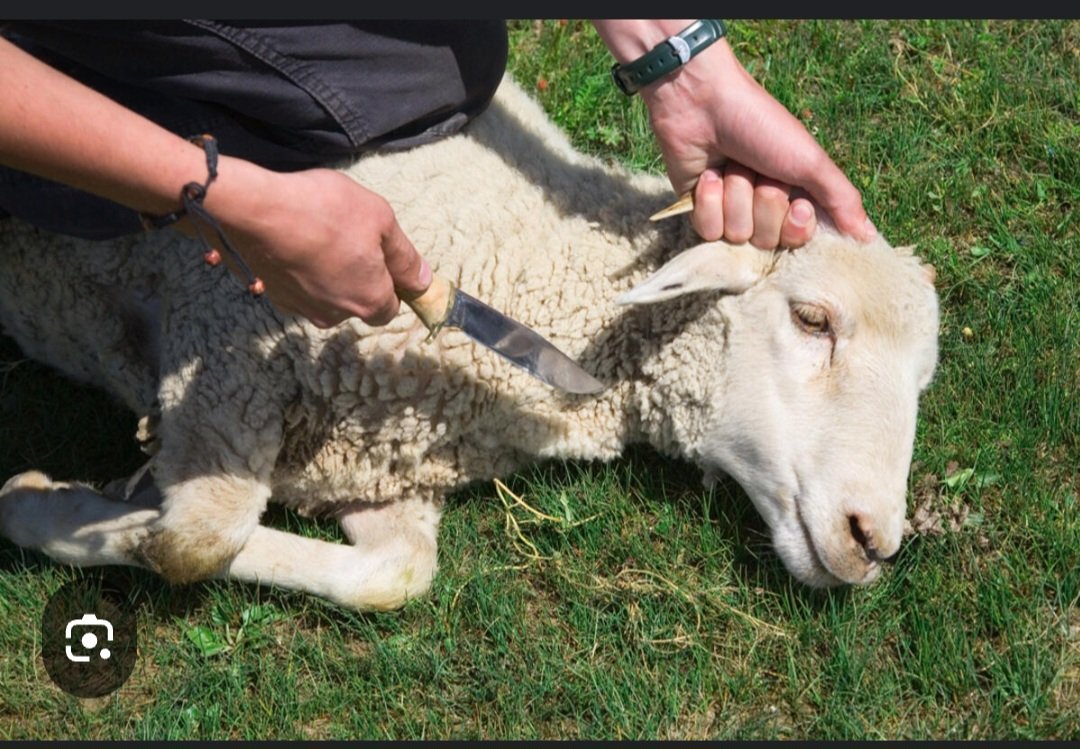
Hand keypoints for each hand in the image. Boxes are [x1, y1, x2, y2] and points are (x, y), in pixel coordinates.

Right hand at [200, 162, 430, 328]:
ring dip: (328, 273)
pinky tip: (296, 241)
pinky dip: (301, 270)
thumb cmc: (326, 210)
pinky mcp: (274, 295)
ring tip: (320, 236)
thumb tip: (424, 282)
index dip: (390, 282)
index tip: (382, 256)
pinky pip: (298, 287)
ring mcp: (302, 308)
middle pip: (357, 302)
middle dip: (358, 277)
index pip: (390, 307)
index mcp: (369, 301)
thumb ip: (405, 256)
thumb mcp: (380, 220)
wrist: (258, 210)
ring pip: (326, 295)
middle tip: (349, 237)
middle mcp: (336, 314)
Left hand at [640, 36, 874, 248]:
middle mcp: (763, 212)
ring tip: (731, 167)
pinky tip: (708, 176)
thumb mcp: (811, 161)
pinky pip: (709, 232)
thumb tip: (868, 238)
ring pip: (736, 236)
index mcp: (794, 199)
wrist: (704, 104)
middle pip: (767, 241)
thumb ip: (841, 200)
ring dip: (735, 196)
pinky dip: (709, 201)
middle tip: (758, 171)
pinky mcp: (700, 213)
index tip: (798, 201)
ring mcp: (730, 214)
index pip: (800, 241)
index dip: (796, 225)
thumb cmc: (762, 126)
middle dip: (763, 202)